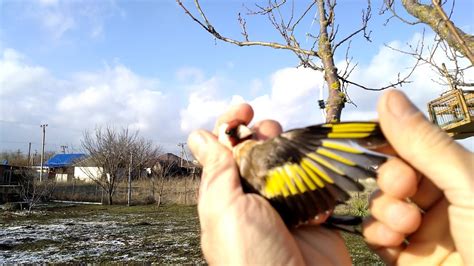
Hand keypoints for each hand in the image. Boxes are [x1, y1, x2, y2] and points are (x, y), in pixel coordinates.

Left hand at [188, 104, 351, 264]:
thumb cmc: (250, 256)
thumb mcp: (224, 209)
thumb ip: (216, 171)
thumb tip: (197, 135)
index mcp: (225, 194)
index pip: (223, 149)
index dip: (232, 123)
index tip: (245, 108)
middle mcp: (252, 197)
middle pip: (258, 149)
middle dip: (265, 132)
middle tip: (272, 132)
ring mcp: (283, 205)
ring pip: (287, 162)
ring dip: (292, 149)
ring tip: (297, 151)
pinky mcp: (311, 214)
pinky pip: (315, 183)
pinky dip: (317, 176)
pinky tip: (314, 181)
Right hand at [363, 90, 473, 264]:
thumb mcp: (469, 185)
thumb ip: (425, 143)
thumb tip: (387, 96)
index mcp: (462, 175)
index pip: (415, 146)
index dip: (392, 142)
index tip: (376, 142)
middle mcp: (443, 199)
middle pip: (394, 174)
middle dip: (392, 179)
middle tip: (403, 187)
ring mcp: (424, 231)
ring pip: (382, 204)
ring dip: (385, 210)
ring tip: (405, 226)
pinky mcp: (408, 259)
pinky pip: (378, 237)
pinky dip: (378, 235)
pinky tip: (392, 242)